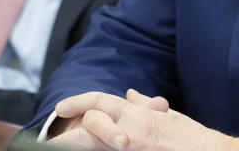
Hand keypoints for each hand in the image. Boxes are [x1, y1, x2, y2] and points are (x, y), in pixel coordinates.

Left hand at [50, 90, 238, 150]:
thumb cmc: (188, 137)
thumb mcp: (165, 117)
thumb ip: (143, 105)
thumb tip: (129, 94)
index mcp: (135, 112)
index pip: (98, 101)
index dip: (78, 102)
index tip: (61, 108)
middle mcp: (129, 126)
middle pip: (90, 122)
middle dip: (69, 133)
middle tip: (49, 142)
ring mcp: (130, 143)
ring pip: (95, 139)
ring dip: (78, 143)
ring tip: (57, 148)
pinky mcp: (134, 150)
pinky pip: (108, 150)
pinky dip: (97, 148)